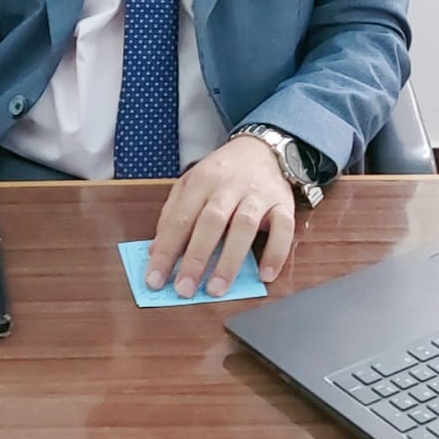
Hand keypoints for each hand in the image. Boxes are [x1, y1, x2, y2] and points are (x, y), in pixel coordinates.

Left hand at [145, 136, 294, 297]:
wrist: (261, 149)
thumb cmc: (221, 174)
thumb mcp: (190, 184)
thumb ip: (173, 215)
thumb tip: (155, 252)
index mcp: (202, 181)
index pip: (181, 218)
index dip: (166, 250)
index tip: (154, 280)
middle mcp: (230, 186)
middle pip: (212, 221)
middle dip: (196, 258)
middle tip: (184, 290)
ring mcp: (258, 194)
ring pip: (244, 225)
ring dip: (230, 260)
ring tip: (216, 289)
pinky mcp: (283, 203)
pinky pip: (284, 228)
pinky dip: (276, 252)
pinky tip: (265, 275)